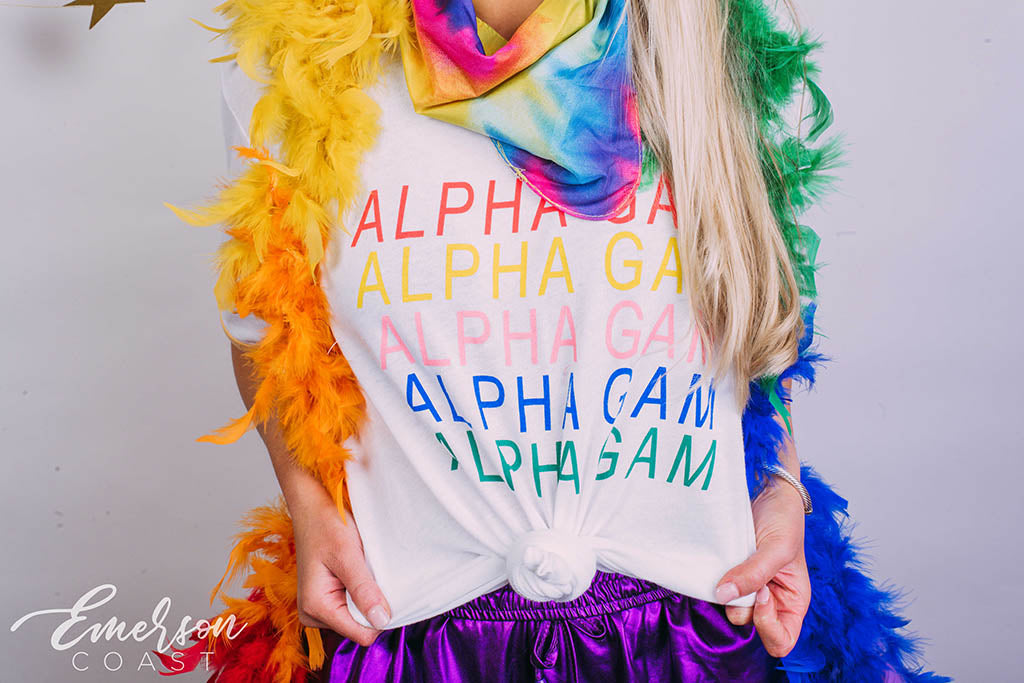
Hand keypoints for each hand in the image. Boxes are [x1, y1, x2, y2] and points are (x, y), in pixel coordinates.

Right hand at [291, 491, 391, 646]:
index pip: (361, 634)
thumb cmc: (326, 526)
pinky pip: (354, 606)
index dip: (379, 616)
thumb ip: (364, 590)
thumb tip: (381, 621)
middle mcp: (314, 615)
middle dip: (372, 603)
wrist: (313, 508)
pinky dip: (362, 591)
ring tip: (360, 568)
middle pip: (361, 627)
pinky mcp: (327, 600)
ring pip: (359, 617)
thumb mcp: (348, 556)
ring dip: (367, 595)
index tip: (384, 588)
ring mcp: (320, 609)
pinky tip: (358, 571)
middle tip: (368, 571)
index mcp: (316, 608)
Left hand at [715, 476, 810, 657]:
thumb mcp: (777, 548)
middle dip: (743, 603)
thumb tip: (725, 596)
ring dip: (727, 589)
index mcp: (793, 602)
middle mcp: (770, 601)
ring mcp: (748, 589)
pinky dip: (715, 580)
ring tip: (734, 560)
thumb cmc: (784, 519)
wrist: (768, 492)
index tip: (762, 594)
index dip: (768, 627)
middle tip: (744, 571)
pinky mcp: (731, 575)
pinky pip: (718, 590)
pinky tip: (721, 562)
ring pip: (730, 608)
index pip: (782, 641)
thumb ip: (754, 574)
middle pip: (750, 625)